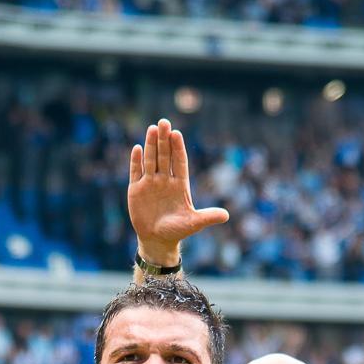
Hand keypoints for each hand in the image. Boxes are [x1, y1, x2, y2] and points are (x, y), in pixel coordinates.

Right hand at [127, 119, 227, 265]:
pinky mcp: (136, 190)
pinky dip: (136, 161)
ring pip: (151, 160)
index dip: (178, 148)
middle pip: (165, 156)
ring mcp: (150, 184)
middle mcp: (165, 180)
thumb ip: (208, 217)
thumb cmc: (177, 231)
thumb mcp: (194, 224)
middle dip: (164, 140)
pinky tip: (137, 148)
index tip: (177, 134)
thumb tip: (226, 216)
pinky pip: (136, 172)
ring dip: (151, 145)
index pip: (179, 162)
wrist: (157, 240)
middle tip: (164, 122)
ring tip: (152, 129)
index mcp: (179, 185)